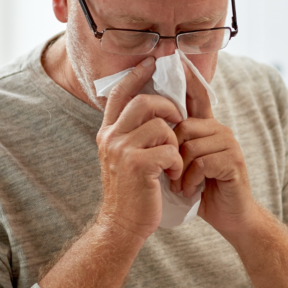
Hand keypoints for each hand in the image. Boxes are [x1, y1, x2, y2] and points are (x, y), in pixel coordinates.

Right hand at [95, 57, 183, 240]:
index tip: (152, 62)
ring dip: (175, 142)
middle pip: (144, 102)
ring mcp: (121, 150)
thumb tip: (153, 106)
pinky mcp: (137, 165)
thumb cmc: (132, 191)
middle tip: (179, 120)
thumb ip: (133, 133)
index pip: (120, 94)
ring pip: (160, 126)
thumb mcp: (125, 157)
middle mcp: (110, 138)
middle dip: (168, 107)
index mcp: (108, 133)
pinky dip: (177, 162)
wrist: (122, 225)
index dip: (136, 75)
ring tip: (172, 161)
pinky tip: (172, 175)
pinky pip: (169, 149)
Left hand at [170, 60, 256, 233]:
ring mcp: (229, 144)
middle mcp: (220, 129)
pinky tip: (192, 191)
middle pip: (183, 126)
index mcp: (207, 127)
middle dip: (171, 153)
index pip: (197, 96)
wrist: (230, 217)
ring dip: (179, 171)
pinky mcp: (233, 161)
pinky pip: (201, 162)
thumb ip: (174, 143)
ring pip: (190, 145)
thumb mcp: (184, 163)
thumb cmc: (203, 190)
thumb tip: (149, 125)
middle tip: (171, 174)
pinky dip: (190, 180)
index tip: (177, 58)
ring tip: (181, 185)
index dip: (188, 78)